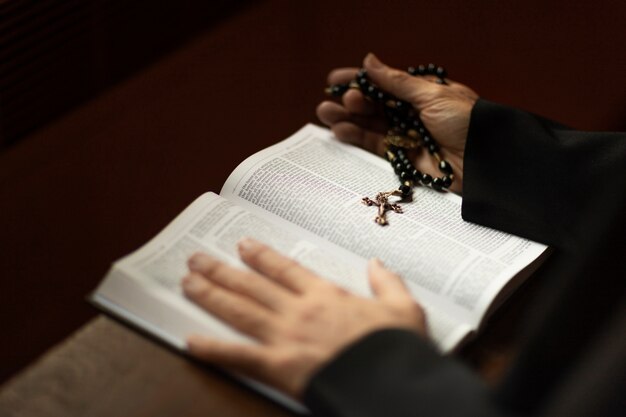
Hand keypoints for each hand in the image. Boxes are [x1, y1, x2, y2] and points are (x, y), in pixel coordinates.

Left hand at [182, 238, 426, 398]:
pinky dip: (213, 350)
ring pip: (240, 310)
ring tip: (188, 282)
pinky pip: (239, 356)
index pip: (285, 269)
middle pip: (253, 286)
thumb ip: (388, 283)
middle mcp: (299, 311)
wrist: (391, 381)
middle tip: (198, 259)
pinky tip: (190, 342)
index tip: (243, 245)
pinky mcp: (279, 367)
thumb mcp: (403, 308)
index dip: (261, 256)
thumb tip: (377, 264)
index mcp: (326, 295)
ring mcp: (285, 337)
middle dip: (223, 271)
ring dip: (211, 295)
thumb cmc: (396, 348)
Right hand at [316, 53, 478, 193]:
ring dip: (348, 120)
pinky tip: (340, 131)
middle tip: (335, 101)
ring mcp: (407, 136)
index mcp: (422, 93)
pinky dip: (357, 138)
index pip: (384, 83)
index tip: (335, 80)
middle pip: (374, 105)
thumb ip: (396, 81)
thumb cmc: (466, 121)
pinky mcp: (404, 159)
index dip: (360, 81)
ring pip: (370, 125)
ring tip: (325, 114)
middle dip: (351, 102)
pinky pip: (375, 146)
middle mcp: (412, 113)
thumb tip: (369, 61)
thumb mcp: (431, 94)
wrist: (485, 161)